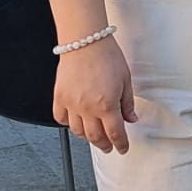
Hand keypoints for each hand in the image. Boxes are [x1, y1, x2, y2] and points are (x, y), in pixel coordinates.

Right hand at [52, 36, 136, 153]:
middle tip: (109, 146)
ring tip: (94, 136)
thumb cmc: (107, 56)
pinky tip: (75, 122)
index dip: (120, 144)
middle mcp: (87, 108)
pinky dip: (68, 124)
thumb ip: (127, 103)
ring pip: (77, 131)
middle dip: (104, 144)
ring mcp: (72, 104)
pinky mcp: (59, 97)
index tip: (122, 148)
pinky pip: (61, 118)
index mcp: (107, 105)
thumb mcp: (126, 80)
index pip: (115, 133)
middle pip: (95, 137)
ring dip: (87, 137)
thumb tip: (131, 118)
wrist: (85, 41)